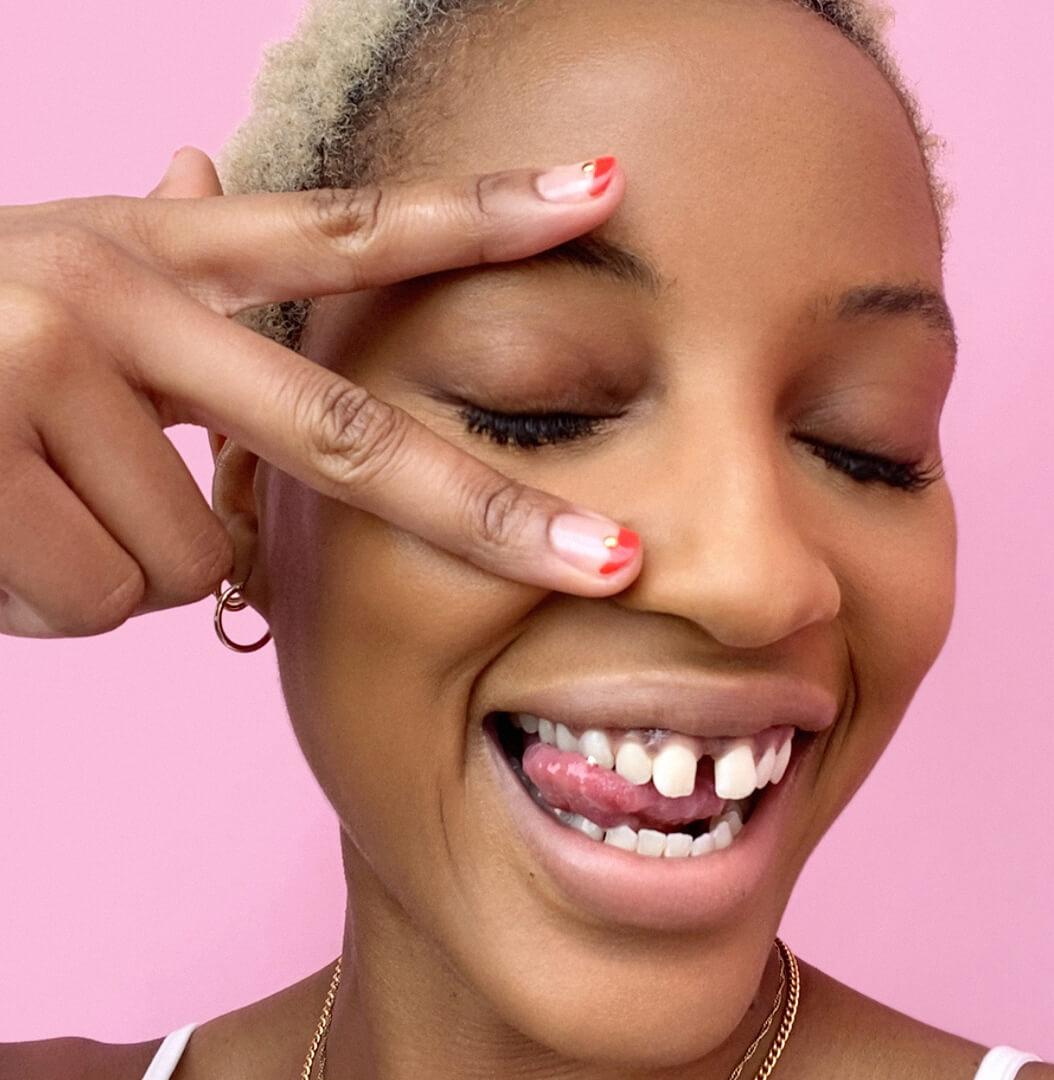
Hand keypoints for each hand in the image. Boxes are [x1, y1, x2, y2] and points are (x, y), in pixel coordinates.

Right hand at [0, 148, 641, 637]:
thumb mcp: (63, 282)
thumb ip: (165, 264)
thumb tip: (209, 163)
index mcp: (157, 256)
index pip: (348, 232)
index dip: (479, 219)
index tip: (603, 195)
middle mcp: (117, 295)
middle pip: (346, 435)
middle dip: (491, 515)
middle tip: (614, 566)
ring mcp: (48, 369)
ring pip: (188, 561)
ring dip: (116, 561)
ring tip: (23, 498)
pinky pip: (98, 600)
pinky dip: (50, 598)